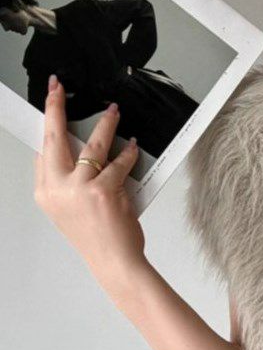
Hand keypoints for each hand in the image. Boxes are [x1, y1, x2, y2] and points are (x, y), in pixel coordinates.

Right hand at [33, 75, 145, 286]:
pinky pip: (118, 162)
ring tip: (113, 111)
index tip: (50, 102)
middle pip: (53, 137)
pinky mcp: (102, 191)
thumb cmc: (97, 238)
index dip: (47, 124)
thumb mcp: (69, 211)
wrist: (114, 263)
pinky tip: (133, 147)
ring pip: (91, 145)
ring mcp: (78, 189)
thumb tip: (69, 152)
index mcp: (46, 193)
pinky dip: (128, 153)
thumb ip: (64, 183)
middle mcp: (57, 189)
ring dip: (105, 124)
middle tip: (57, 87)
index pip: (42, 150)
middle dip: (54, 106)